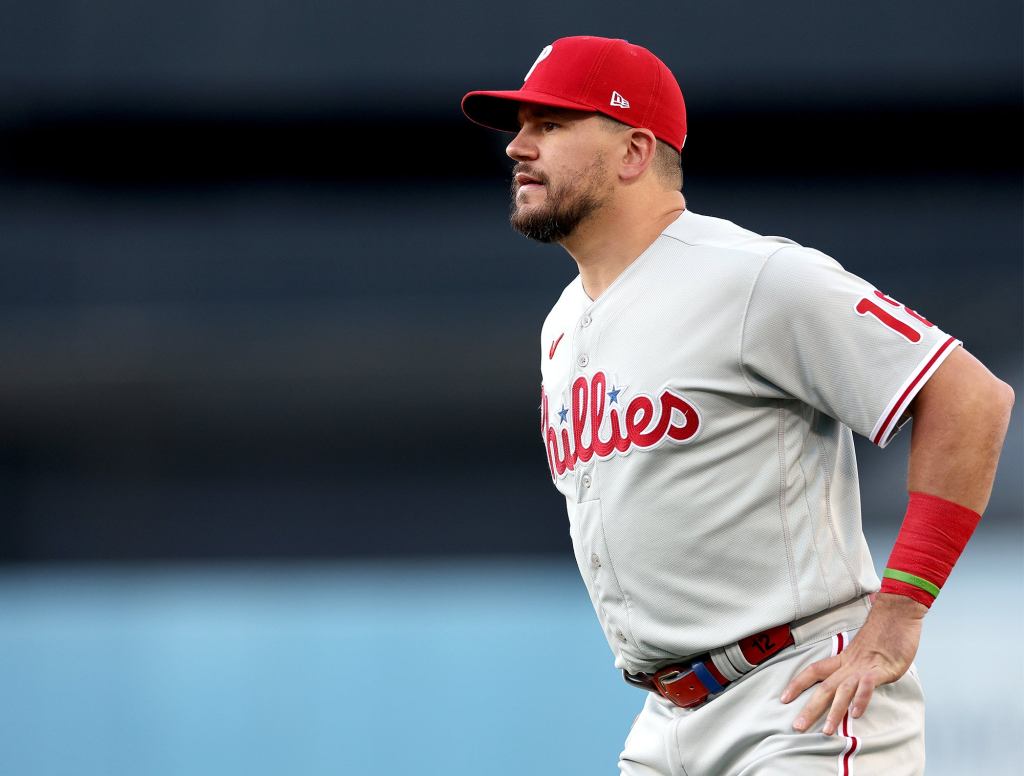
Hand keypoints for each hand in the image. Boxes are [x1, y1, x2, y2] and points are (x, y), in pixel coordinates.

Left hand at [780, 594, 925, 733]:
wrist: (897, 612)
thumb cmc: (884, 632)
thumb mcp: (864, 651)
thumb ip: (856, 666)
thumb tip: (850, 679)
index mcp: (843, 659)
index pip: (813, 671)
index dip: (797, 684)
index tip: (783, 699)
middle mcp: (850, 665)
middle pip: (823, 687)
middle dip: (809, 709)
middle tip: (797, 727)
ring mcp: (865, 667)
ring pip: (843, 690)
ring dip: (833, 711)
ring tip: (826, 731)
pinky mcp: (883, 669)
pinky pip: (868, 684)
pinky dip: (861, 699)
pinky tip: (856, 715)